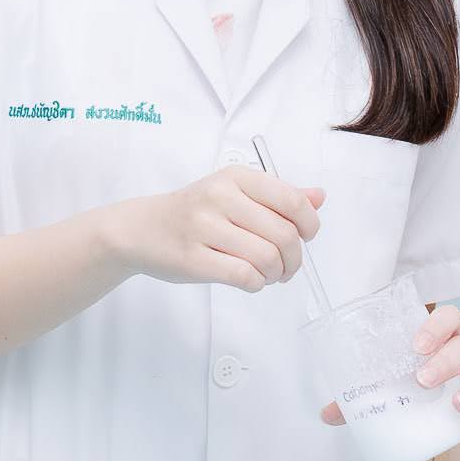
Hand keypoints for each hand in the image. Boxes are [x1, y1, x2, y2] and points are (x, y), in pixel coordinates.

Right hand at [101, 167, 321, 291]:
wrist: (140, 229)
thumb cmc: (194, 212)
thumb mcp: (234, 193)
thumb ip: (277, 196)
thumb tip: (319, 197)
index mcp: (235, 177)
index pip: (292, 202)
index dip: (309, 226)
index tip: (304, 238)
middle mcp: (220, 197)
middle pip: (284, 235)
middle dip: (294, 259)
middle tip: (286, 267)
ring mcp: (203, 227)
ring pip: (266, 258)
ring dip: (276, 274)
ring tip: (268, 274)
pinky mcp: (193, 259)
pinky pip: (244, 276)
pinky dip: (256, 284)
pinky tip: (251, 280)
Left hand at [322, 301, 459, 441]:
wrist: (438, 394)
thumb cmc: (411, 375)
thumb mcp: (389, 379)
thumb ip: (360, 393)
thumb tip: (328, 414)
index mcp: (444, 333)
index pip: (448, 316)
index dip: (435, 327)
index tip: (416, 346)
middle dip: (447, 360)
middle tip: (424, 380)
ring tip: (457, 405)